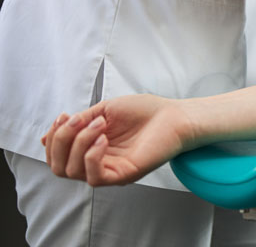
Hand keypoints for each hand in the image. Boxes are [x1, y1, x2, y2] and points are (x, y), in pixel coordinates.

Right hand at [41, 95, 192, 185]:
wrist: (174, 115)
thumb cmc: (145, 112)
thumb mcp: (103, 112)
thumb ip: (77, 124)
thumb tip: (45, 138)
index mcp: (91, 149)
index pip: (56, 156)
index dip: (53, 137)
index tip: (65, 116)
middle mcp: (98, 163)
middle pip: (58, 166)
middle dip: (60, 140)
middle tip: (79, 120)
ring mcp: (111, 170)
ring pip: (72, 171)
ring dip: (78, 143)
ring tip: (100, 126)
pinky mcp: (124, 175)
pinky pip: (94, 177)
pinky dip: (91, 156)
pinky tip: (104, 139)